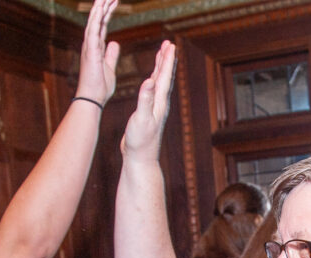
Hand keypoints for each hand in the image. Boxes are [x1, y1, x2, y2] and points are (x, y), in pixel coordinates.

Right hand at [75, 0, 119, 105]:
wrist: (93, 99)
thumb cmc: (100, 86)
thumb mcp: (109, 67)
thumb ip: (111, 54)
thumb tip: (114, 43)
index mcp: (96, 47)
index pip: (102, 24)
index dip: (108, 12)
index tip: (114, 0)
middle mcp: (91, 44)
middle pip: (97, 19)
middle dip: (103, 5)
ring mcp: (89, 46)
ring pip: (94, 21)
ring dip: (99, 7)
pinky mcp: (91, 51)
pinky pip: (94, 30)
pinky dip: (96, 18)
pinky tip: (100, 7)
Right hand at [122, 40, 176, 161]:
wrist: (140, 159)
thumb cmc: (140, 142)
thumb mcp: (141, 119)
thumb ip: (145, 99)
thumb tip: (149, 81)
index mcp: (159, 103)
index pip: (164, 77)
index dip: (167, 60)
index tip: (170, 45)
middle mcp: (160, 105)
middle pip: (165, 78)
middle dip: (166, 60)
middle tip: (169, 44)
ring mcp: (155, 109)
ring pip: (160, 84)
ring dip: (161, 69)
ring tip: (161, 56)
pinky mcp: (148, 114)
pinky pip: (152, 92)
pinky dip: (153, 81)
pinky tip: (150, 81)